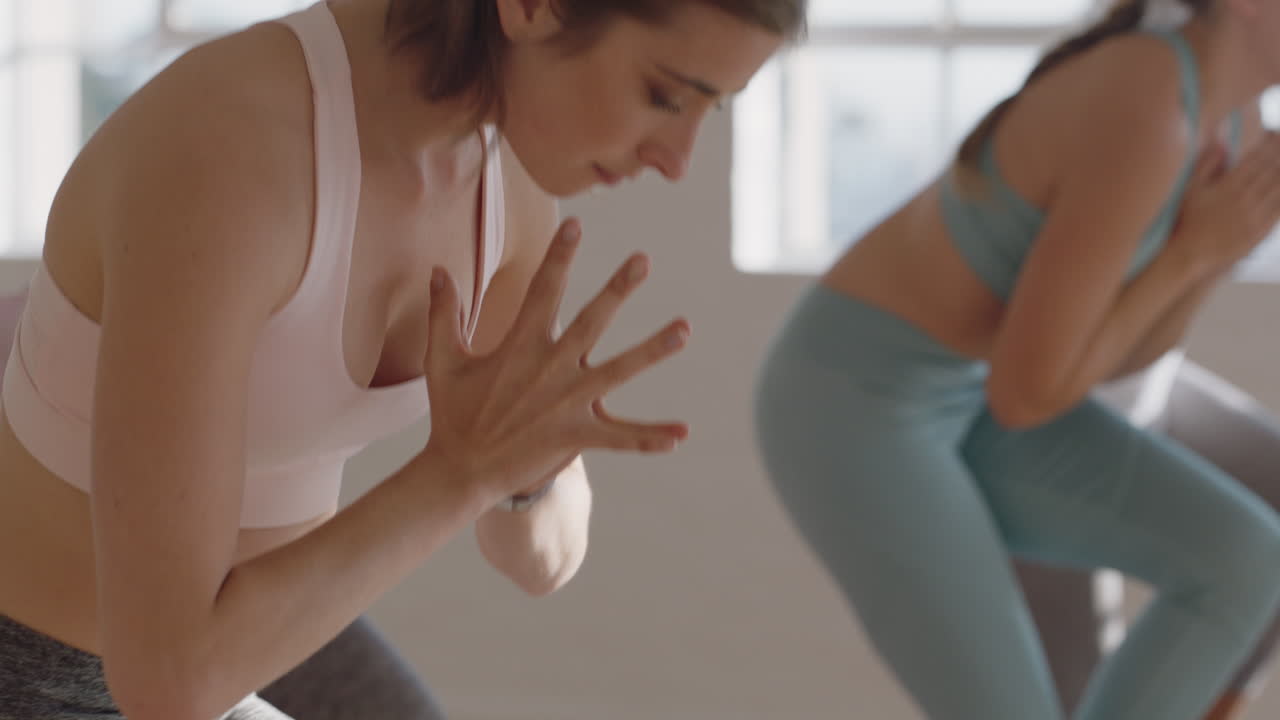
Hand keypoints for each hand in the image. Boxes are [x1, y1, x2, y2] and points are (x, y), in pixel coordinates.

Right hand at [418, 218, 689, 506]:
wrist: (461, 471)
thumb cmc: (453, 414)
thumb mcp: (442, 361)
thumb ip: (443, 314)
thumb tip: (437, 270)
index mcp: (519, 346)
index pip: (543, 290)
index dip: (559, 256)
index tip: (575, 224)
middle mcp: (549, 368)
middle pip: (592, 321)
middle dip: (618, 288)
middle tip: (643, 259)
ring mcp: (567, 402)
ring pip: (619, 370)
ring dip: (652, 350)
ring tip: (684, 330)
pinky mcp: (575, 435)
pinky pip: (620, 437)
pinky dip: (649, 437)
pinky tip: (681, 435)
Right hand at [1168, 130, 1279, 274]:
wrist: (1189, 254)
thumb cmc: (1186, 219)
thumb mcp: (1190, 188)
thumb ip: (1206, 164)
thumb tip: (1221, 141)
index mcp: (1230, 186)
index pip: (1258, 158)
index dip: (1269, 144)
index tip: (1273, 134)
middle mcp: (1247, 199)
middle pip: (1273, 171)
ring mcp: (1256, 217)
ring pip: (1279, 189)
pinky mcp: (1260, 232)